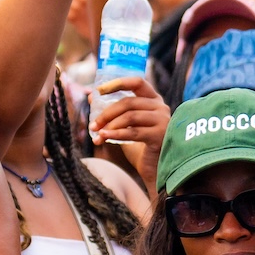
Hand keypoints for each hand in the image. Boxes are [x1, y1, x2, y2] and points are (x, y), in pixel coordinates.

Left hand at [91, 77, 169, 191]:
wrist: (155, 171)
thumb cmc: (140, 148)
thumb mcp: (124, 127)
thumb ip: (113, 112)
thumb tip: (91, 96)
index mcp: (154, 100)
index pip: (137, 82)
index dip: (117, 83)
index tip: (98, 91)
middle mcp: (161, 107)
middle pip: (128, 102)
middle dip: (106, 113)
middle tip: (93, 125)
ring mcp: (163, 121)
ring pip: (130, 116)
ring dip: (109, 125)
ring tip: (97, 135)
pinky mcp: (160, 136)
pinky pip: (133, 132)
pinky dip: (116, 134)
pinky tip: (104, 137)